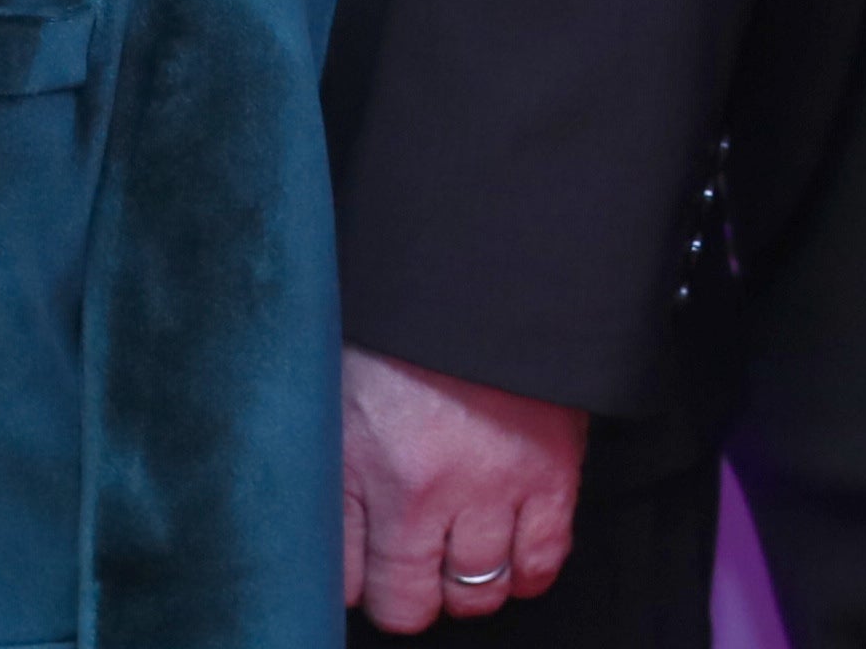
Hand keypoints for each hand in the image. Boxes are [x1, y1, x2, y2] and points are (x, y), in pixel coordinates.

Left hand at [342, 343, 586, 629]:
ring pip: (478, 591)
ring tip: (459, 555)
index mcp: (360, 461)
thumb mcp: (336, 380)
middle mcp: (421, 490)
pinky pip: (542, 562)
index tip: (360, 565)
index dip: (352, 578)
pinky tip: (512, 558)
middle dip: (405, 596)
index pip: (345, 578)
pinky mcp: (551, 475)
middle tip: (408, 567)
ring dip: (465, 585)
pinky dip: (526, 572)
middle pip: (410, 602)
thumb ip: (329, 454)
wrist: (481, 263)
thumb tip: (314, 520)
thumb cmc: (403, 317)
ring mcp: (491, 488)